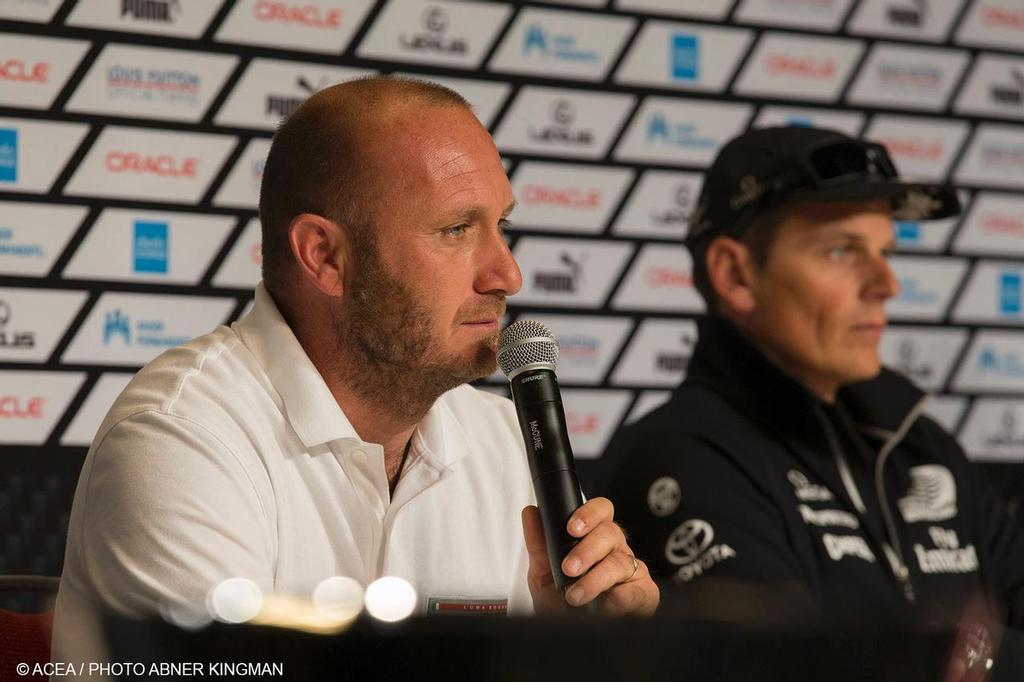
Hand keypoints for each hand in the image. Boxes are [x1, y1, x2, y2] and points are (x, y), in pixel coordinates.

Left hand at [522, 497, 658, 615]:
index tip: (571, 528)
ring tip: (575, 595)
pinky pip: (636, 590)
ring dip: (595, 579)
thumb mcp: (543, 575)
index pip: (600, 511)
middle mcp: (614, 550)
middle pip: (611, 532)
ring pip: (620, 561)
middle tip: (569, 568)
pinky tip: (606, 605)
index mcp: (593, 538)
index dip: (589, 513)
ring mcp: (631, 571)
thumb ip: (538, 545)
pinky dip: (620, 598)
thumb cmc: (562, 603)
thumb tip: (530, 513)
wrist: (574, 641)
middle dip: (587, 549)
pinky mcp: (643, 594)